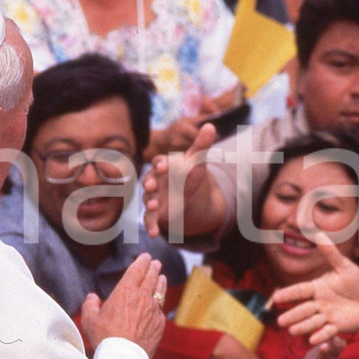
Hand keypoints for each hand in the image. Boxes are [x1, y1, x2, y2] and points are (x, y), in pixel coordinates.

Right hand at [81, 253, 166, 356]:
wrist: (123, 357)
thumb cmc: (104, 337)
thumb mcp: (89, 319)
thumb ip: (90, 304)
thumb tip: (92, 297)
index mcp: (125, 291)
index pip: (137, 270)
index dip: (142, 261)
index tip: (146, 256)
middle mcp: (142, 297)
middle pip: (151, 276)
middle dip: (154, 267)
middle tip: (155, 262)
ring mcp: (154, 310)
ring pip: (160, 290)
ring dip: (161, 281)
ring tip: (162, 277)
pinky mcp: (160, 323)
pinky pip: (160, 309)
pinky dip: (160, 303)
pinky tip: (159, 303)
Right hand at [141, 123, 218, 239]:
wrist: (185, 196)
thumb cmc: (187, 174)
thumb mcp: (196, 161)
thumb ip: (202, 145)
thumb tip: (211, 125)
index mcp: (163, 166)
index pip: (159, 162)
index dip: (160, 164)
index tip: (163, 166)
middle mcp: (154, 181)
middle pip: (149, 180)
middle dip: (149, 183)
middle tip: (150, 185)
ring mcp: (153, 198)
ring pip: (148, 200)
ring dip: (149, 203)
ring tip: (153, 206)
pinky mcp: (154, 214)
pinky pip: (150, 219)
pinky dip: (151, 226)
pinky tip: (154, 233)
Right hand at [273, 232, 358, 344]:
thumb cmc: (355, 282)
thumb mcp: (345, 266)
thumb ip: (331, 254)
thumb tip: (318, 233)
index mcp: (317, 288)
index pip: (300, 291)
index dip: (288, 294)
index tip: (276, 297)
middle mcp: (319, 303)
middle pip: (303, 309)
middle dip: (292, 316)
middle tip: (280, 321)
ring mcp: (327, 316)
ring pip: (311, 322)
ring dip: (302, 326)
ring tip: (291, 331)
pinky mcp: (337, 327)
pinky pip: (327, 332)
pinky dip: (321, 336)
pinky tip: (313, 340)